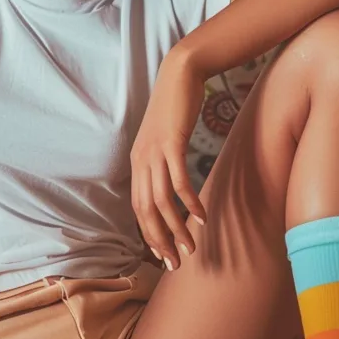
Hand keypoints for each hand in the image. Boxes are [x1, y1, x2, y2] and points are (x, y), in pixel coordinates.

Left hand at [130, 48, 207, 271]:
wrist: (178, 75)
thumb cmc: (175, 109)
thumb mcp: (163, 139)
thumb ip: (163, 162)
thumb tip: (171, 186)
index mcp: (138, 163)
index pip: (139, 208)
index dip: (150, 235)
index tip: (163, 255)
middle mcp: (141, 160)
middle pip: (147, 211)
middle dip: (161, 241)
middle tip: (177, 263)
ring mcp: (154, 152)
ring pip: (162, 201)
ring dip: (177, 227)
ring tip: (191, 246)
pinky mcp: (171, 143)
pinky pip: (179, 180)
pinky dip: (189, 201)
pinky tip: (201, 216)